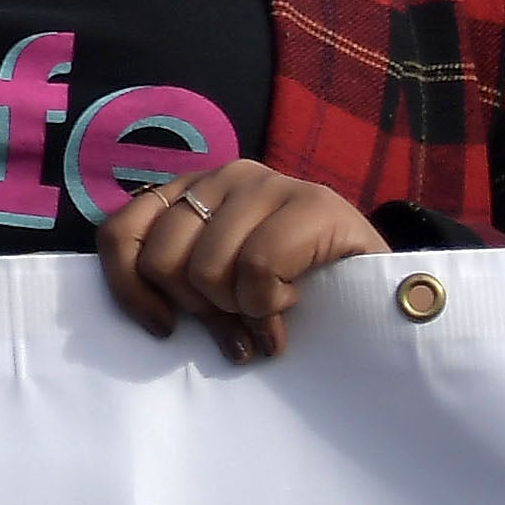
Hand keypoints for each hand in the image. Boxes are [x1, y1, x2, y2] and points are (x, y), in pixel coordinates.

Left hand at [96, 160, 380, 359]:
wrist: (384, 288)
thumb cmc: (292, 291)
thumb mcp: (222, 284)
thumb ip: (182, 281)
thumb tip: (154, 319)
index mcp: (189, 191)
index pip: (121, 233)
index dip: (130, 288)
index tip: (163, 329)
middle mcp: (223, 175)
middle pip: (163, 260)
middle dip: (200, 310)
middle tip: (238, 326)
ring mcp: (269, 183)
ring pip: (208, 269)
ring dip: (239, 310)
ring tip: (268, 315)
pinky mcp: (314, 203)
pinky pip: (257, 268)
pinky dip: (269, 304)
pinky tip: (292, 304)